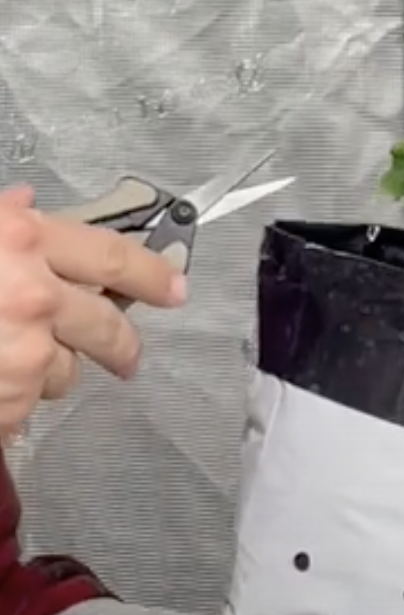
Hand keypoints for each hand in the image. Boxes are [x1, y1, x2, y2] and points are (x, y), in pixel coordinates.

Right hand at [0, 185, 185, 435]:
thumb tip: (27, 207)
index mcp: (19, 240)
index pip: (110, 256)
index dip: (150, 274)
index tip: (176, 289)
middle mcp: (34, 298)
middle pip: (107, 327)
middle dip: (122, 345)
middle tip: (128, 358)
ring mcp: (24, 357)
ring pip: (66, 373)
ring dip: (50, 370)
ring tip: (10, 361)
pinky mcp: (9, 405)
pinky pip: (27, 407)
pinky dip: (11, 401)